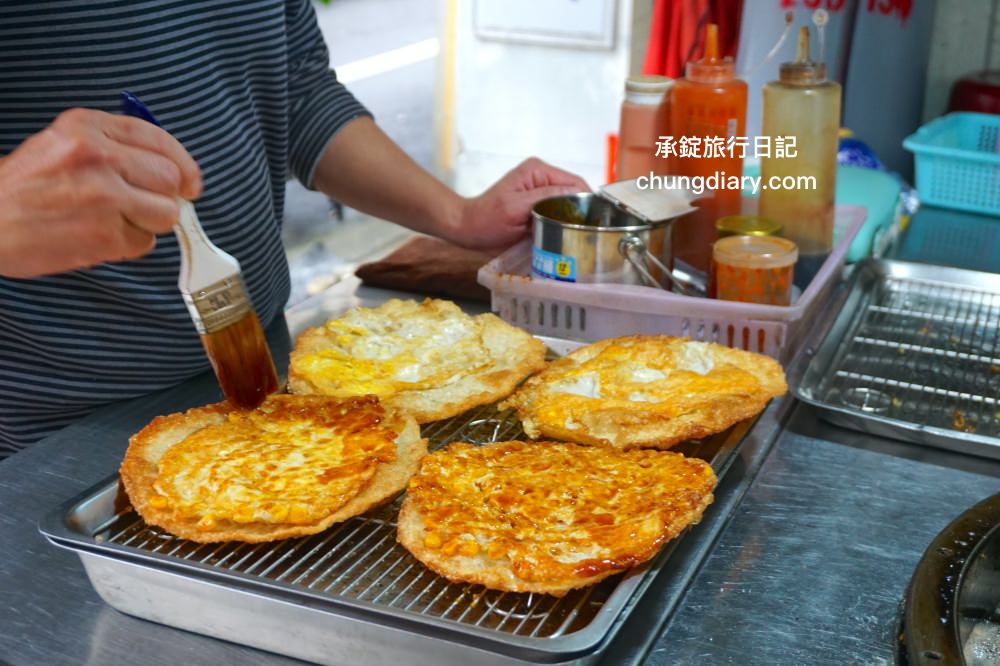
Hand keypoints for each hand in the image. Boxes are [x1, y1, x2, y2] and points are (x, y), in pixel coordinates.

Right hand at [0, 108, 201, 278]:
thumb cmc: (24, 188)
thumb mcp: (61, 145)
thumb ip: (114, 148)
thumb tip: (172, 169)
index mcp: (86, 127)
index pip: (160, 140)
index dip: (183, 165)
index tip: (190, 182)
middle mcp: (96, 156)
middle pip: (170, 179)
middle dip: (163, 197)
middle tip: (140, 205)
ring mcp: (102, 196)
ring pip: (165, 214)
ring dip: (147, 223)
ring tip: (111, 220)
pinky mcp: (103, 233)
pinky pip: (144, 243)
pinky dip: (127, 245)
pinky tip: (97, 236)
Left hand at [447, 158, 589, 250]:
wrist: (467, 229)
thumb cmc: (487, 220)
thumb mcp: (517, 208)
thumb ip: (546, 198)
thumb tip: (576, 195)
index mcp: (538, 170)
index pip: (575, 183)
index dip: (588, 201)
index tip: (595, 222)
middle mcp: (541, 176)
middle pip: (575, 193)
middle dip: (581, 211)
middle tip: (588, 233)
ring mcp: (540, 190)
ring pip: (569, 204)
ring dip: (572, 218)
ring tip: (578, 236)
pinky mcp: (537, 204)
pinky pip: (558, 211)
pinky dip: (562, 222)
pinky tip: (564, 235)